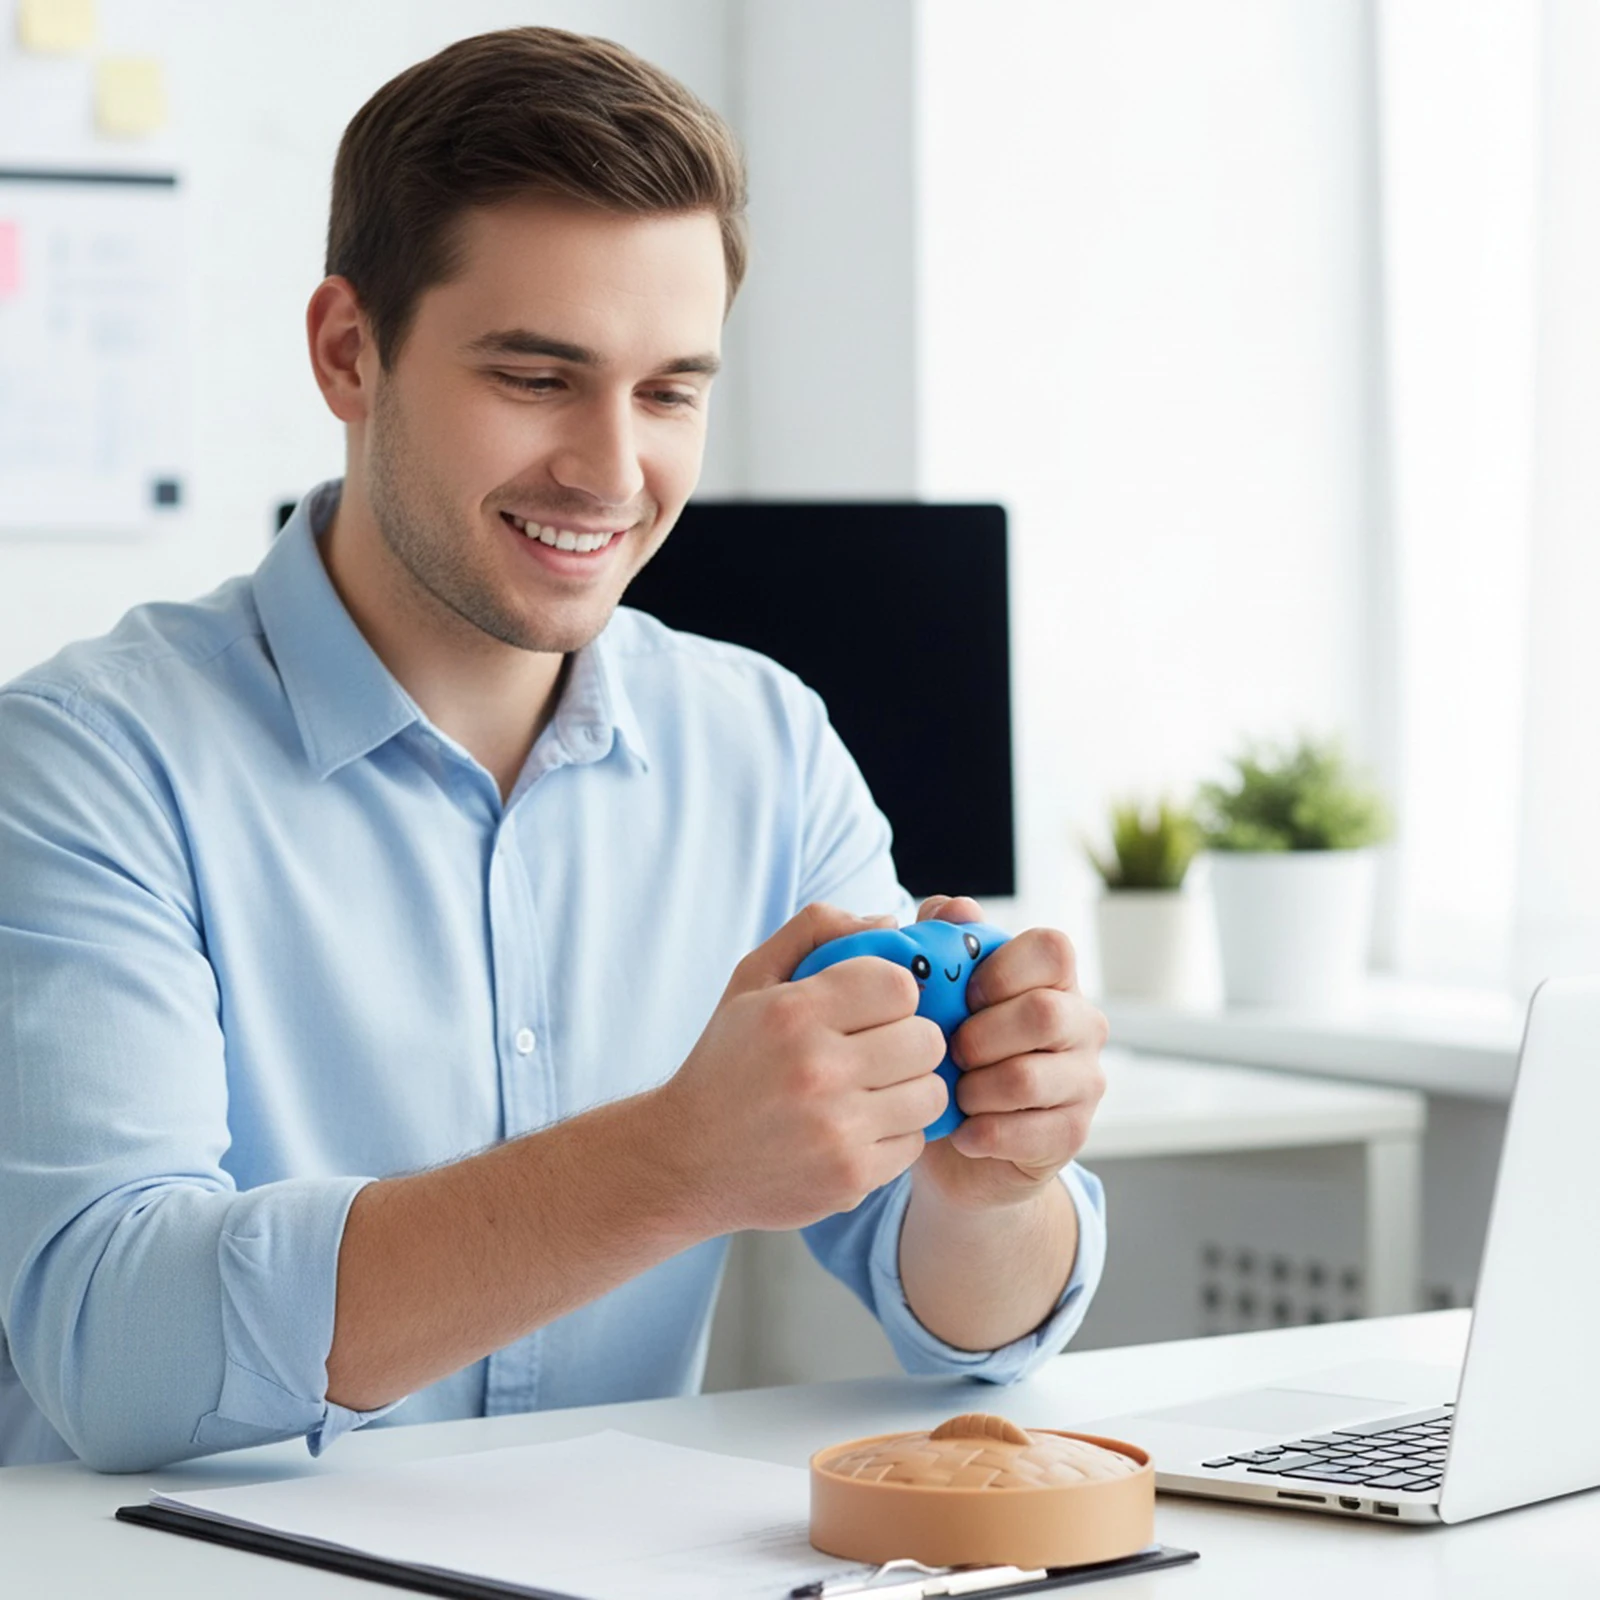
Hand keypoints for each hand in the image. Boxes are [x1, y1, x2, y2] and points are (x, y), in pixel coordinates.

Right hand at [656, 903, 948, 1233]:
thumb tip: (890, 922)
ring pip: (932, 1093)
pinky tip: (859, 1126)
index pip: (900, 985)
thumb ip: (817, 930)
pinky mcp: (849, 1178)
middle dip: (910, 1038)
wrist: (686, 1159)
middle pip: (927, 1039)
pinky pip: (915, 1142)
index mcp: (793, 1013)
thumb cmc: (726, 1060)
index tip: (874, 1006)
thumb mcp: (752, 979)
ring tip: (875, 1086)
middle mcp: (816, 1070)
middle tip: (881, 1047)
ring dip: (911, 1087)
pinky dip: (896, 1133)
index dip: (895, 992)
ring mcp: (836, 1130)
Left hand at [911, 895, 1107, 1211]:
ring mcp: (1084, 1081)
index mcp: (1054, 980)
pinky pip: (1025, 1132)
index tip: (965, 995)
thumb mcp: (938, 993)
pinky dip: (981, 1133)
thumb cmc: (949, 1053)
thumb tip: (955, 909)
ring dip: (973, 1089)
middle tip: (951, 1053)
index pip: (1052, 949)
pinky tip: (963, 1133)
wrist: (958, 1142)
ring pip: (1026, 1077)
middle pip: (1042, 1013)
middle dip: (979, 1036)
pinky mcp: (1072, 1134)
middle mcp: (1082, 1024)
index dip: (1002, 969)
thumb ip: (943, 939)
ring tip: (954, 1095)